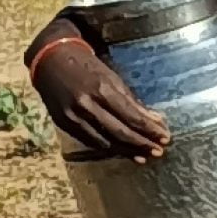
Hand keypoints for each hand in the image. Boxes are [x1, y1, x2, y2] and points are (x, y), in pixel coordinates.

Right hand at [30, 27, 167, 161]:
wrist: (50, 61)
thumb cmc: (86, 66)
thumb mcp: (111, 77)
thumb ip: (131, 100)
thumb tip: (155, 119)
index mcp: (101, 89)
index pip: (131, 116)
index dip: (150, 130)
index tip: (165, 137)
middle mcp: (87, 105)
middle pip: (120, 132)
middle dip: (142, 144)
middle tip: (159, 151)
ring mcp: (74, 117)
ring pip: (106, 142)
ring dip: (127, 151)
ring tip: (144, 156)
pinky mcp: (65, 125)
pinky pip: (91, 142)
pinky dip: (109, 148)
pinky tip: (123, 152)